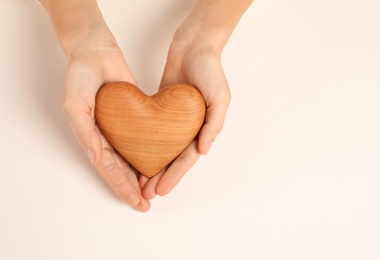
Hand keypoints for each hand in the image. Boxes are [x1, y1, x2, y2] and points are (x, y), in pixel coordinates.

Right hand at [62, 37, 149, 211]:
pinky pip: (142, 138)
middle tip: (147, 204)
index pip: (108, 168)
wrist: (97, 51)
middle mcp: (107, 135)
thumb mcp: (75, 103)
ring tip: (155, 190)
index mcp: (91, 136)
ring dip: (142, 175)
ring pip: (132, 157)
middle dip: (133, 187)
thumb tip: (95, 158)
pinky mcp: (134, 115)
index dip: (120, 186)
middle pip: (121, 168)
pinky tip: (160, 162)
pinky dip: (149, 152)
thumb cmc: (80, 75)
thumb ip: (84, 131)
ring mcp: (121, 126)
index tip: (135, 201)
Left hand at [140, 41, 230, 198]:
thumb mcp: (220, 97)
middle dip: (161, 177)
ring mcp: (174, 120)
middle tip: (146, 193)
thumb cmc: (210, 70)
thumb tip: (204, 149)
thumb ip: (214, 123)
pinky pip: (152, 130)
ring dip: (152, 165)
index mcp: (204, 128)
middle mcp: (189, 127)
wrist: (194, 46)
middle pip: (173, 158)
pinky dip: (145, 144)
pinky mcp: (161, 109)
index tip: (161, 190)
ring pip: (162, 149)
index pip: (188, 158)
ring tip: (139, 181)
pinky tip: (134, 154)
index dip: (175, 175)